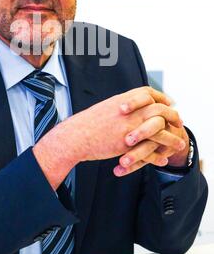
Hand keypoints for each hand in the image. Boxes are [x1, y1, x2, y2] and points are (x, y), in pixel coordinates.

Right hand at [33, 86, 182, 189]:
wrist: (75, 136)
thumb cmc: (86, 124)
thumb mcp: (104, 108)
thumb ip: (118, 107)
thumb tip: (126, 107)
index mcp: (123, 100)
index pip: (149, 93)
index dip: (161, 97)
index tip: (168, 102)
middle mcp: (129, 111)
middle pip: (160, 108)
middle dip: (172, 115)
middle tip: (178, 122)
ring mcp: (129, 127)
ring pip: (160, 130)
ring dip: (172, 138)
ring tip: (178, 143)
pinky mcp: (128, 144)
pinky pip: (150, 150)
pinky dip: (157, 156)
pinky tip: (162, 160)